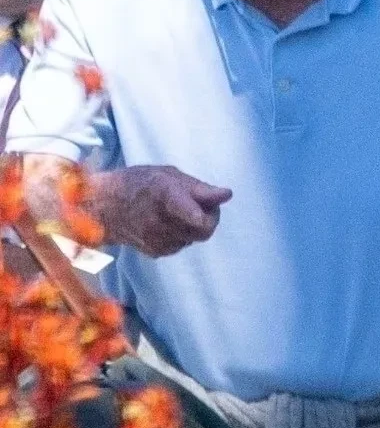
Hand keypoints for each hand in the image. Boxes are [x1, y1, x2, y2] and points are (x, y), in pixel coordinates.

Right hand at [90, 166, 231, 256]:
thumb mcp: (169, 175)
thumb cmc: (139, 184)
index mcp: (164, 193)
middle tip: (199, 203)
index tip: (203, 216)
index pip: (184, 211)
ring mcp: (157, 239)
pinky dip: (181, 234)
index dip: (198, 215)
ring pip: (194, 237)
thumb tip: (227, 195)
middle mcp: (160, 220)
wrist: (104, 207)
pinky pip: (182, 244)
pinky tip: (166, 222)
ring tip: (176, 210)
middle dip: (208, 217)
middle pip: (204, 229)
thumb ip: (199, 188)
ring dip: (193, 226)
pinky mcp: (156, 252)